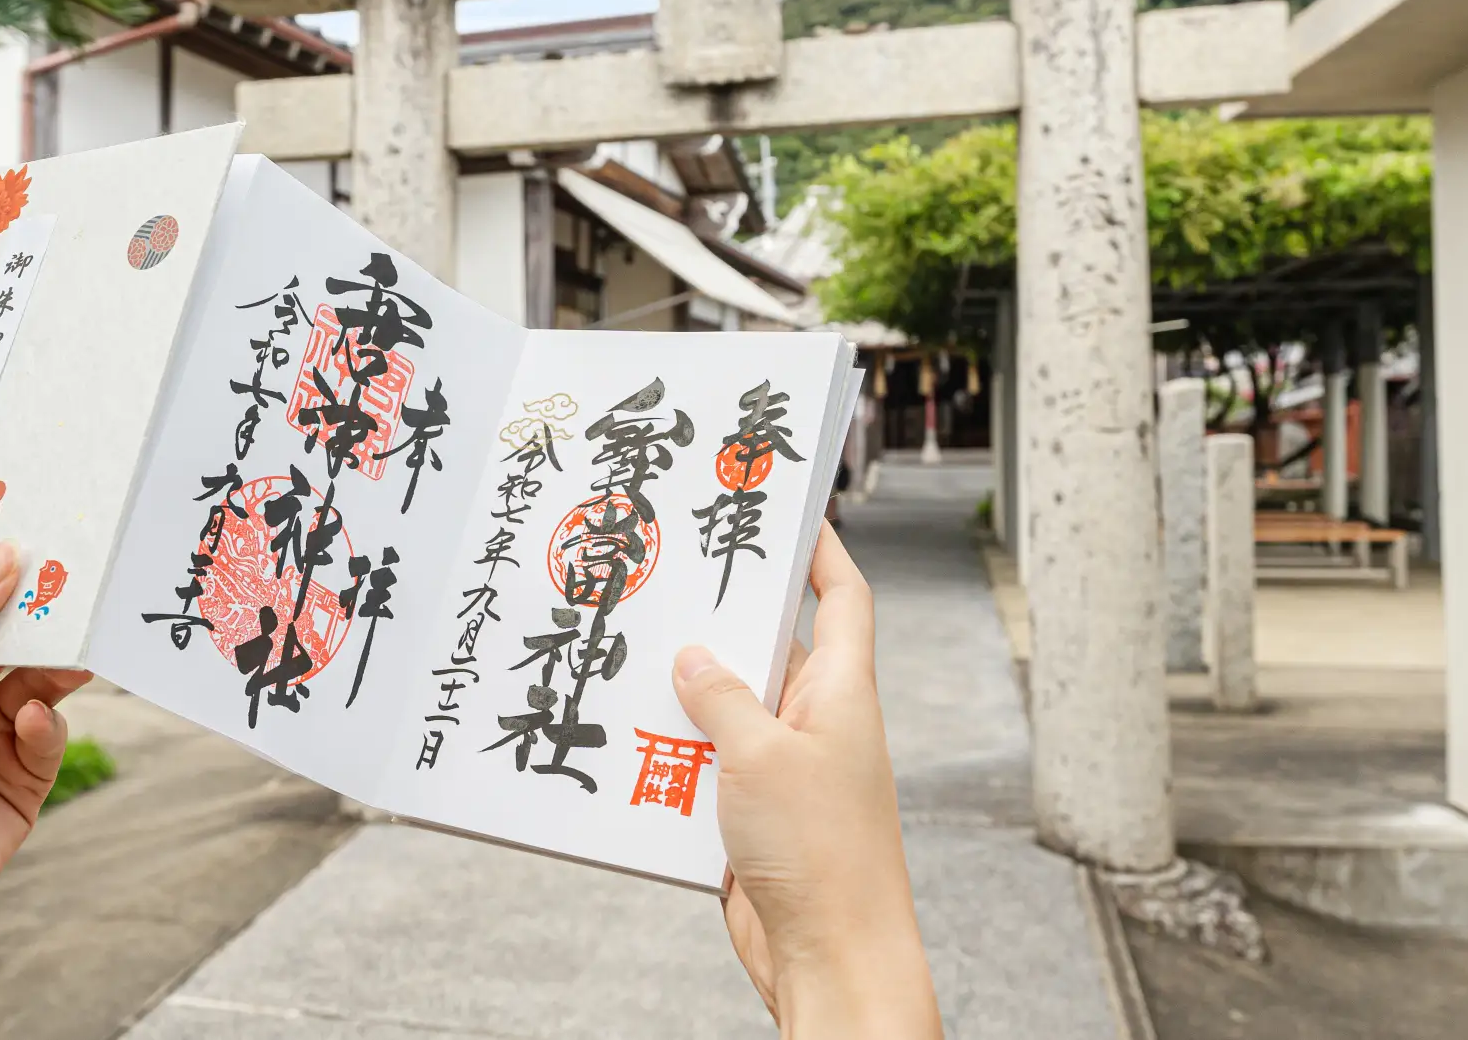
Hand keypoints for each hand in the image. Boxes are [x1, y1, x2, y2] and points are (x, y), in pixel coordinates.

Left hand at [0, 541, 91, 980]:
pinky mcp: (19, 785)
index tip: (34, 533)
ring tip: (72, 647)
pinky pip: (51, 737)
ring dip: (55, 661)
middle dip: (41, 611)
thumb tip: (0, 558)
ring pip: (42, 680)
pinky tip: (31, 722)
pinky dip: (48, 724)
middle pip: (12, 637)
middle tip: (76, 580)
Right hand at [673, 524, 940, 1038]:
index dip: (821, 548)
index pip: (842, 597)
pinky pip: (707, 762)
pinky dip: (671, 749)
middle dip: (724, 614)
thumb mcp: (762, 757)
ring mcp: (784, 769)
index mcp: (841, 692)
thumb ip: (723, 698)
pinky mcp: (753, 815)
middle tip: (672, 570)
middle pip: (771, 645)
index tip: (789, 507)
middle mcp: (817, 722)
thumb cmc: (821, 855)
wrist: (832, 960)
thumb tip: (693, 659)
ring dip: (685, 689)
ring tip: (630, 648)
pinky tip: (625, 735)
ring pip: (728, 706)